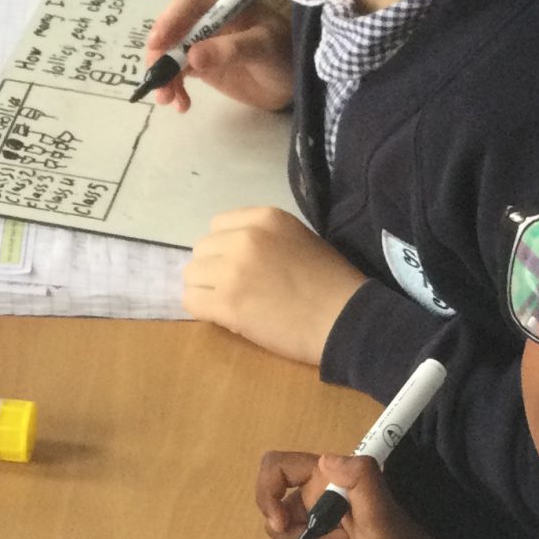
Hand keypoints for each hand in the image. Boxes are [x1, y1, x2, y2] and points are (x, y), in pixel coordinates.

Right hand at [142, 0, 292, 114]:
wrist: (292, 80)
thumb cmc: (284, 54)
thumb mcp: (263, 48)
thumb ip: (231, 49)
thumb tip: (192, 56)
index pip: (189, 3)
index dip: (170, 22)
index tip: (157, 44)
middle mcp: (207, 12)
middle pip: (171, 28)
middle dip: (161, 55)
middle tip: (158, 80)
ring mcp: (200, 38)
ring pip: (169, 52)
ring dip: (163, 75)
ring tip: (169, 99)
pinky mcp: (197, 60)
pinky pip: (176, 70)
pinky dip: (173, 86)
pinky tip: (181, 104)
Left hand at [182, 206, 361, 364]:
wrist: (346, 320)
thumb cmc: (332, 285)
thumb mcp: (300, 241)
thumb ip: (265, 239)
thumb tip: (231, 253)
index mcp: (266, 218)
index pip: (218, 225)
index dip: (225, 248)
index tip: (241, 266)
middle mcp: (245, 238)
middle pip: (202, 250)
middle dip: (214, 270)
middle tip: (237, 290)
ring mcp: (233, 270)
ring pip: (192, 276)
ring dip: (206, 291)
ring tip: (232, 305)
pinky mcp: (226, 303)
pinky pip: (191, 302)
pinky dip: (203, 311)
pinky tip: (225, 318)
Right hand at [256, 447, 505, 538]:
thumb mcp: (381, 513)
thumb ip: (360, 479)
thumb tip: (326, 460)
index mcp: (330, 475)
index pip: (278, 466)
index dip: (268, 492)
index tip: (281, 523)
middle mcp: (322, 491)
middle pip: (277, 507)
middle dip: (296, 534)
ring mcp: (322, 516)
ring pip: (286, 531)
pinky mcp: (325, 538)